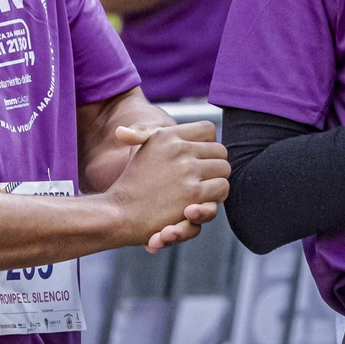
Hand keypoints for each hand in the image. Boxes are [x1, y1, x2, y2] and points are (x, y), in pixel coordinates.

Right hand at [105, 121, 229, 248]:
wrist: (120, 214)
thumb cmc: (132, 184)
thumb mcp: (139, 152)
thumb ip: (141, 135)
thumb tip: (121, 132)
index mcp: (167, 135)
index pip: (207, 129)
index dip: (208, 144)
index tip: (201, 157)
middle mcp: (178, 149)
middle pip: (220, 151)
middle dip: (215, 165)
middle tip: (206, 176)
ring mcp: (187, 170)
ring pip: (224, 169)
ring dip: (218, 181)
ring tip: (207, 189)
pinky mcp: (193, 193)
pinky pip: (222, 188)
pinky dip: (216, 196)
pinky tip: (204, 201)